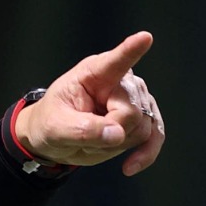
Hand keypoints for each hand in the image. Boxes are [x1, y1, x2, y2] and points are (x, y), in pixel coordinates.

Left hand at [15, 31, 165, 176]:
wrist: (55, 137)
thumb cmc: (51, 123)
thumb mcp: (55, 129)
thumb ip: (82, 130)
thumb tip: (118, 134)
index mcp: (95, 73)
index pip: (115, 61)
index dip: (130, 51)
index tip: (144, 38)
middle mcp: (121, 81)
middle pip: (131, 113)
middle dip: (108, 134)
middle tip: (82, 135)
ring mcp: (137, 99)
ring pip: (142, 129)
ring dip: (115, 145)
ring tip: (92, 139)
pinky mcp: (144, 118)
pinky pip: (155, 136)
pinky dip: (146, 153)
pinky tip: (130, 166)